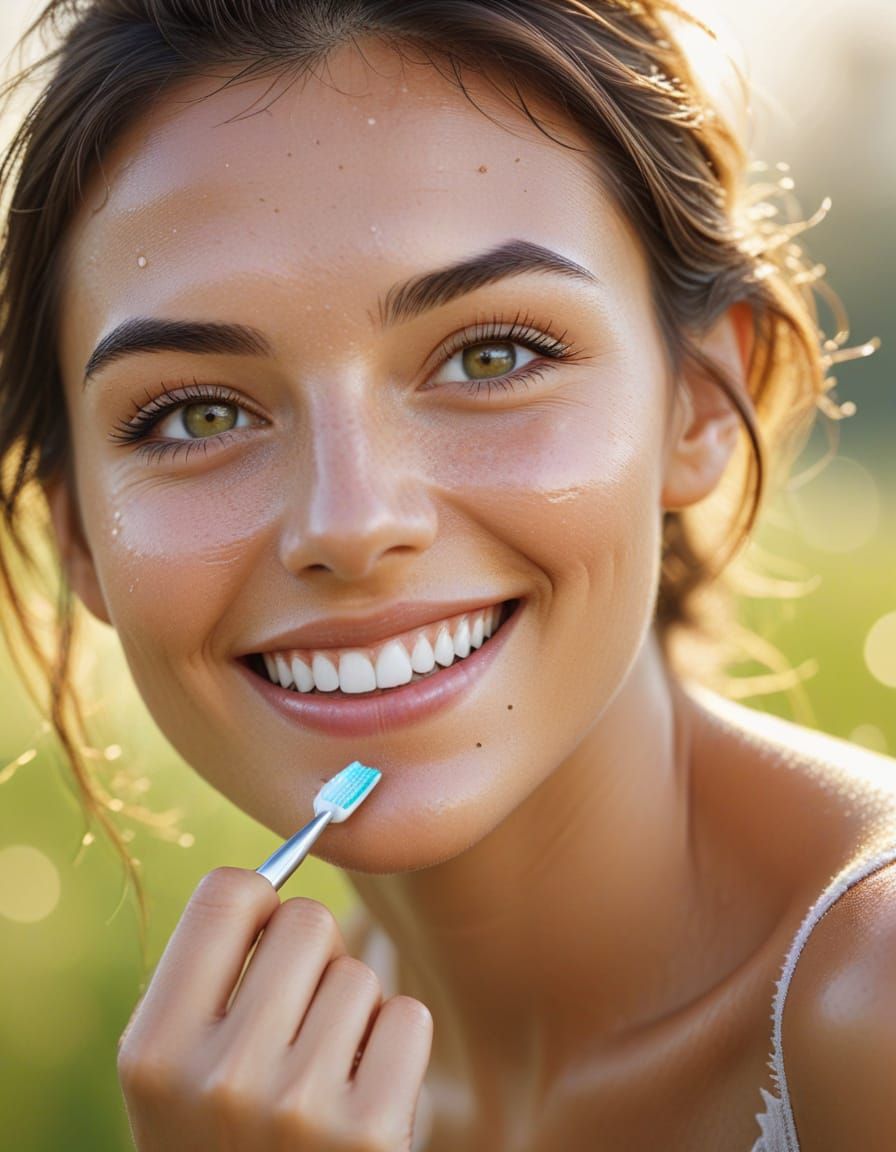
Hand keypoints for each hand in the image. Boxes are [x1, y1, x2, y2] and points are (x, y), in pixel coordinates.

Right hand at [116, 867, 432, 1149]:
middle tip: (294, 1020)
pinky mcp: (368, 1134)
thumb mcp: (175, 1069)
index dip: (258, 904)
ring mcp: (296, 1108)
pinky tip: (362, 1098)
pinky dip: (393, 1047)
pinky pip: (406, 1017)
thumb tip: (286, 863)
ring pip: (359, 973)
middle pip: (307, 921)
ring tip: (322, 1074)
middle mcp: (218, 1075)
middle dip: (312, 958)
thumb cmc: (222, 1135)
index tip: (261, 940)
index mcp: (153, 1048)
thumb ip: (209, 972)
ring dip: (352, 1011)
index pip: (228, 892)